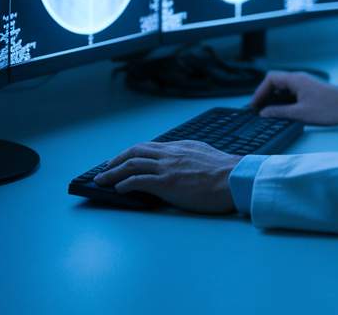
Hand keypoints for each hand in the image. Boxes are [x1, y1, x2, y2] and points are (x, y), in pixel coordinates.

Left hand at [94, 141, 240, 213]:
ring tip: (101, 180)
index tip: (125, 159)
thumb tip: (185, 166)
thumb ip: (192, 158)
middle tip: (106, 167)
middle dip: (117, 159)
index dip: (134, 153)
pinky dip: (124, 183)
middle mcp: (171, 154)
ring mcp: (168, 167)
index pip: (151, 147)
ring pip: (132, 164)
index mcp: (182, 147)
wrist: (236, 179)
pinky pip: (138, 180)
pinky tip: (118, 189)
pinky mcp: (166, 183)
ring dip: (113, 172)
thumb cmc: (228, 174)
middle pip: (136, 151)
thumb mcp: (207, 157)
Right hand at [251, 71, 337, 124]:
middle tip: (258, 110)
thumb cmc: (329, 109)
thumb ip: (280, 112)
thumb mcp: (301, 113)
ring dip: (273, 99)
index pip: (271, 79)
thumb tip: (263, 113)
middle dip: (264, 95)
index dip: (260, 91)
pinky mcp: (309, 91)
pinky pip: (291, 93)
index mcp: (296, 80)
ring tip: (266, 112)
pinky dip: (283, 101)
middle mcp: (299, 79)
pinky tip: (281, 112)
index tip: (254, 105)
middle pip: (275, 82)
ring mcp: (304, 84)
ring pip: (283, 88)